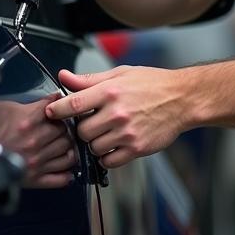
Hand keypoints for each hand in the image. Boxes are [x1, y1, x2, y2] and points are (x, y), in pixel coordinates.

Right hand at [0, 95, 76, 188]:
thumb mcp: (7, 108)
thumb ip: (31, 101)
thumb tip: (55, 95)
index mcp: (28, 122)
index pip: (58, 113)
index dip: (62, 111)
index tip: (63, 112)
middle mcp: (35, 142)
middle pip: (66, 133)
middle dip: (66, 130)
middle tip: (64, 130)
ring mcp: (37, 162)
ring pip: (68, 154)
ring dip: (70, 150)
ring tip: (66, 147)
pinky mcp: (36, 179)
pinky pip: (61, 178)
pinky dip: (67, 174)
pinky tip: (66, 168)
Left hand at [47, 66, 185, 167]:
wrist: (182, 99)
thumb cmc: (152, 84)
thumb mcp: (119, 74)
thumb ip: (88, 79)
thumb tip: (63, 76)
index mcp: (109, 91)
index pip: (73, 104)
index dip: (58, 110)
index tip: (53, 113)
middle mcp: (117, 112)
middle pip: (81, 131)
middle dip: (82, 128)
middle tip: (91, 122)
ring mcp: (127, 133)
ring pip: (93, 147)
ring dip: (95, 143)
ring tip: (105, 132)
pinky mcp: (136, 148)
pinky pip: (109, 160)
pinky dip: (107, 156)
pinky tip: (113, 144)